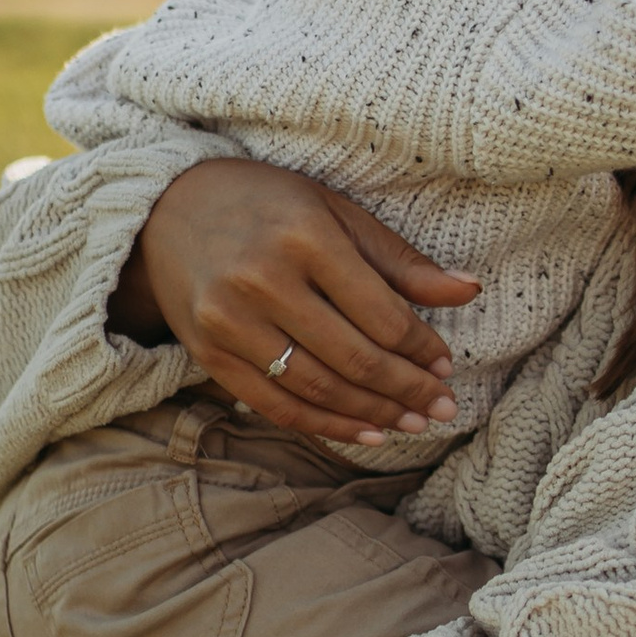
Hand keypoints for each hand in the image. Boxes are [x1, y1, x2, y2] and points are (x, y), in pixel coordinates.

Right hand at [117, 155, 482, 444]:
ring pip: (317, 388)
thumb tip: (469, 290)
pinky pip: (277, 405)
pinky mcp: (209, 354)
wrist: (166, 208)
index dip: (422, 348)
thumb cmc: (267, 205)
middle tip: (443, 408)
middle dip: (407, 390)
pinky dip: (325, 424)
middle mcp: (263, 281)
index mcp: (304, 238)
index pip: (381, 314)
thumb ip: (399, 260)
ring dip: (373, 413)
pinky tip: (364, 432)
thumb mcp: (335, 214)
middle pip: (353, 357)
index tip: (446, 365)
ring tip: (412, 423)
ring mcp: (230, 322)